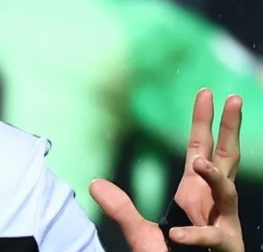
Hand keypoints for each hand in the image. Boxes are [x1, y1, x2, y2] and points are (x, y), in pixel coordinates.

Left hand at [90, 88, 243, 251]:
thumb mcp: (142, 234)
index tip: (206, 92)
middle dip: (231, 129)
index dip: (204, 121)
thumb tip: (95, 184)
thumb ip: (122, 210)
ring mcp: (223, 226)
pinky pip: (213, 237)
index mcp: (196, 196)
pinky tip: (175, 233)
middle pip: (228, 159)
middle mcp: (213, 206)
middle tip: (233, 98)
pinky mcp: (225, 248)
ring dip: (215, 177)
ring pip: (228, 194)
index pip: (202, 149)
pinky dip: (195, 234)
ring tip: (198, 162)